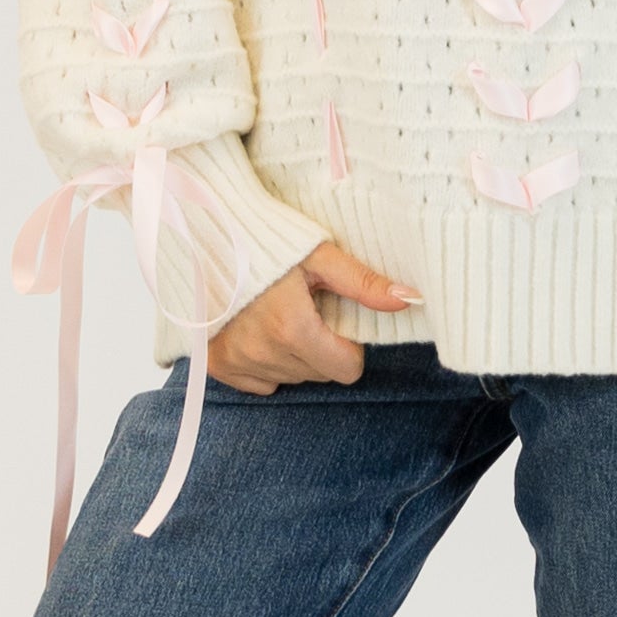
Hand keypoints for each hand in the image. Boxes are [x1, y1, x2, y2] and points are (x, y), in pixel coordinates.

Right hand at [206, 240, 421, 392]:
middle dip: (321, 347)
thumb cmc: (267, 241)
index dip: (347, 344)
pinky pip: (259, 383)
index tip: (332, 317)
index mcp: (293, 328)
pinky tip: (257, 330)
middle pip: (319, 373)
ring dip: (293, 354)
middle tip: (304, 310)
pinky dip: (264, 363)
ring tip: (277, 315)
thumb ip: (364, 283)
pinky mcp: (217, 364)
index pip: (346, 369)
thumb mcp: (319, 256)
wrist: (205, 233)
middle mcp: (264, 353)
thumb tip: (411, 299)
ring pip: (291, 378)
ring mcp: (238, 361)